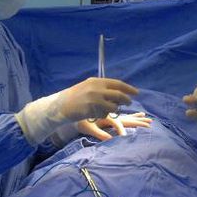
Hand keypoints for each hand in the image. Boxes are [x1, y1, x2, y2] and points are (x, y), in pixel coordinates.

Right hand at [15, 78, 137, 143]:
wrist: (60, 106)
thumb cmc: (75, 97)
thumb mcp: (88, 87)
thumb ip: (102, 88)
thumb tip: (118, 91)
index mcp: (96, 81)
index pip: (118, 84)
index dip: (129, 88)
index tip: (136, 92)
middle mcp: (97, 89)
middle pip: (119, 95)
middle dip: (126, 100)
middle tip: (129, 103)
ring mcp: (95, 99)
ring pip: (113, 106)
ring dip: (113, 109)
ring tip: (105, 109)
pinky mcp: (92, 110)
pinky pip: (105, 114)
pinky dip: (104, 115)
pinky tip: (95, 114)